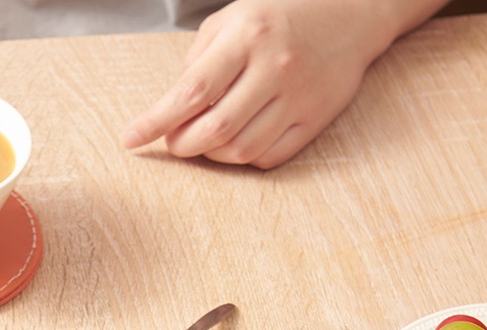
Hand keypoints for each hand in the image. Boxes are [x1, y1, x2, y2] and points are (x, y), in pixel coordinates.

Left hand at [122, 0, 393, 167]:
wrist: (354, 11)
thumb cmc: (283, 13)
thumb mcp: (234, 18)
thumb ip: (199, 60)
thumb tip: (172, 108)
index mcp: (248, 36)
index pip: (191, 91)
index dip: (156, 121)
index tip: (132, 138)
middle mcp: (275, 67)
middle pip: (214, 129)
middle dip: (182, 144)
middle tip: (173, 142)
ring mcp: (299, 97)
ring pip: (240, 150)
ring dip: (211, 155)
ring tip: (204, 140)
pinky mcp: (315, 119)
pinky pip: (268, 156)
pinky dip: (243, 158)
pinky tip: (237, 142)